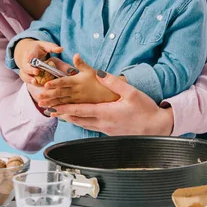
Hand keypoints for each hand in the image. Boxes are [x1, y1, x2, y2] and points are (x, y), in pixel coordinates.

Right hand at [14, 39, 64, 85]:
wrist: (25, 51)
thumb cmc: (37, 49)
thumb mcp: (44, 46)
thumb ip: (52, 47)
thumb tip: (61, 49)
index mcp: (30, 52)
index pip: (29, 54)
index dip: (30, 57)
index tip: (31, 59)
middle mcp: (25, 61)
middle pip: (26, 66)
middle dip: (30, 69)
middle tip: (37, 72)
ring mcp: (24, 68)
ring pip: (24, 74)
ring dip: (29, 78)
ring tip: (35, 82)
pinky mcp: (24, 74)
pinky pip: (25, 79)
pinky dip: (30, 82)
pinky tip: (38, 85)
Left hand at [37, 54, 119, 106]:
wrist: (109, 94)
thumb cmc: (99, 81)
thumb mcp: (91, 70)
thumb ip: (81, 64)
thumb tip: (75, 55)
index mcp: (77, 81)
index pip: (64, 82)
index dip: (55, 83)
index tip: (46, 84)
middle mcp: (76, 91)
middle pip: (60, 93)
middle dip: (49, 95)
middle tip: (38, 97)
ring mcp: (77, 100)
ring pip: (62, 102)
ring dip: (51, 103)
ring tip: (41, 104)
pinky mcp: (78, 106)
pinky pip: (67, 109)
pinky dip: (59, 111)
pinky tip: (51, 113)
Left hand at [50, 71, 174, 135]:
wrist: (157, 129)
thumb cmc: (146, 110)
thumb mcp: (131, 92)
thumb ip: (113, 82)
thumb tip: (98, 72)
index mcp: (106, 113)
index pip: (80, 110)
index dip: (65, 108)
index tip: (53, 106)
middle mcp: (103, 123)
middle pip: (78, 119)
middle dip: (63, 114)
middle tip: (50, 111)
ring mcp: (107, 130)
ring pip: (84, 125)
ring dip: (71, 119)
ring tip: (61, 115)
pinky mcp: (111, 133)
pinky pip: (92, 127)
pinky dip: (82, 123)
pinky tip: (81, 120)